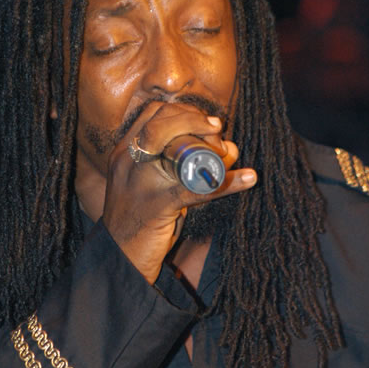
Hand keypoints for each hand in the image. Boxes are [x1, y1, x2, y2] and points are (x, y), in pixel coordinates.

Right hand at [102, 102, 256, 283]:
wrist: (120, 257)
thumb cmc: (141, 217)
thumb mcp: (149, 182)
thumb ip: (181, 163)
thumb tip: (230, 149)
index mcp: (124, 151)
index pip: (153, 113)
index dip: (184, 111)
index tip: (206, 122)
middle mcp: (128, 161)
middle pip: (162, 123)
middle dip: (195, 121)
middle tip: (217, 133)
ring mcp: (141, 182)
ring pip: (176, 150)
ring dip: (209, 146)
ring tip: (228, 154)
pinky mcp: (158, 206)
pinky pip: (196, 189)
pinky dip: (226, 183)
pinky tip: (248, 179)